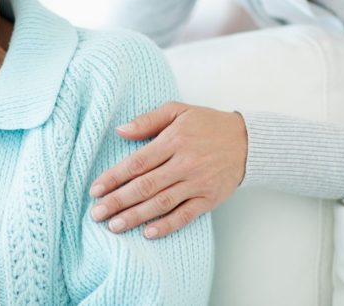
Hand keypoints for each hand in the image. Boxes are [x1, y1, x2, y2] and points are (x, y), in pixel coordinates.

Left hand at [88, 101, 246, 238]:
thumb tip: (120, 131)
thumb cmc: (208, 124)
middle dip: (118, 201)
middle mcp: (184, 163)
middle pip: (145, 186)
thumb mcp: (178, 110)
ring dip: (135, 216)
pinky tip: (148, 233)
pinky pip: (185, 215)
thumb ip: (148, 120)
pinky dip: (167, 226)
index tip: (95, 190)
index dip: (114, 177)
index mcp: (174, 140)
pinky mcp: (209, 199)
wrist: (248, 141)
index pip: (137, 163)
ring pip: (161, 203)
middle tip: (96, 214)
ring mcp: (197, 183)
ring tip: (114, 226)